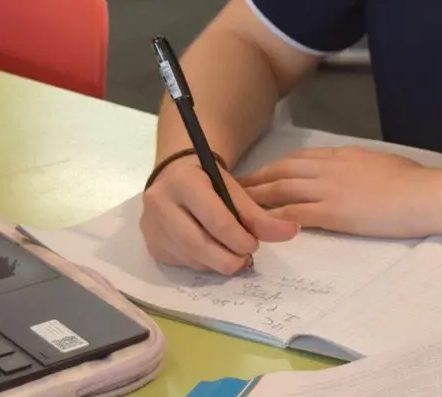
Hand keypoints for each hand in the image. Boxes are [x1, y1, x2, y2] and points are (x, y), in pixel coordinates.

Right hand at [140, 156, 299, 274]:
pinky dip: (204, 263)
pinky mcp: (152, 246)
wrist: (174, 177)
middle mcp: (159, 203)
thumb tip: (290, 232)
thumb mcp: (233, 188)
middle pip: (199, 245)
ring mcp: (151, 227)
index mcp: (183, 181)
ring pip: (191, 258)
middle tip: (246, 258)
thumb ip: (258, 213)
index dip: (240, 238)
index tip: (255, 244)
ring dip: (217, 263)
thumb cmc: (208, 180)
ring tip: (232, 255)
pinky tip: (212, 252)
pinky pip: (183, 264)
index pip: (216, 220)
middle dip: (229, 258)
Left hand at [239, 147, 435, 236]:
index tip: (262, 172)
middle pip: (283, 169)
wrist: (423, 195)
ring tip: (238, 205)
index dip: (277, 165)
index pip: (300, 157)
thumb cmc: (412, 181)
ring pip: (282, 188)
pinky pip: (296, 213)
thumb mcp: (380, 162)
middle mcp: (329, 168)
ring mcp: (329, 189)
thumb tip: (355, 171)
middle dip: (257, 178)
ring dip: (257, 196)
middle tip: (236, 186)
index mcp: (342, 155)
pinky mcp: (332, 212)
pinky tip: (261, 224)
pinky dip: (276, 218)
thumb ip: (360, 165)